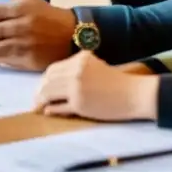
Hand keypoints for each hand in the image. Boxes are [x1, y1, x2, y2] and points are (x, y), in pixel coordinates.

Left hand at [34, 52, 159, 120]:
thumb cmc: (119, 83)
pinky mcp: (79, 103)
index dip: (45, 79)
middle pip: (48, 80)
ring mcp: (77, 86)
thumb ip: (78, 70)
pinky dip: (51, 110)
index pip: (54, 68)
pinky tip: (48, 112)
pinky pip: (58, 107)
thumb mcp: (97, 67)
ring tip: (39, 107)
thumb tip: (55, 83)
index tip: (42, 88)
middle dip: (39, 90)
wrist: (135, 94)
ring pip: (49, 92)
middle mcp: (77, 70)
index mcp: (81, 59)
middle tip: (36, 100)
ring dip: (41, 101)